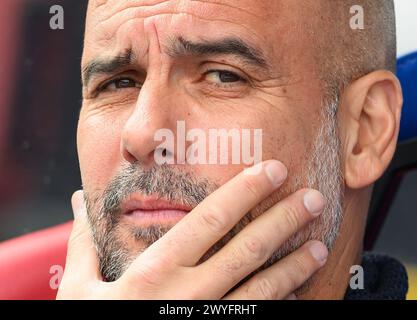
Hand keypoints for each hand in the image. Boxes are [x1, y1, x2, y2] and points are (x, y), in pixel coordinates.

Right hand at [57, 160, 327, 299]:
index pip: (209, 219)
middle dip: (283, 219)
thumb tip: (78, 201)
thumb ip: (83, 244)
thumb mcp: (79, 291)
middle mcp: (186, 295)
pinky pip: (257, 318)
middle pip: (246, 249)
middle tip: (314, 198)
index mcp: (153, 273)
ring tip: (320, 244)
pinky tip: (298, 289)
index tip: (271, 169)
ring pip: (262, 288)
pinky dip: (281, 302)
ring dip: (294, 264)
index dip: (243, 190)